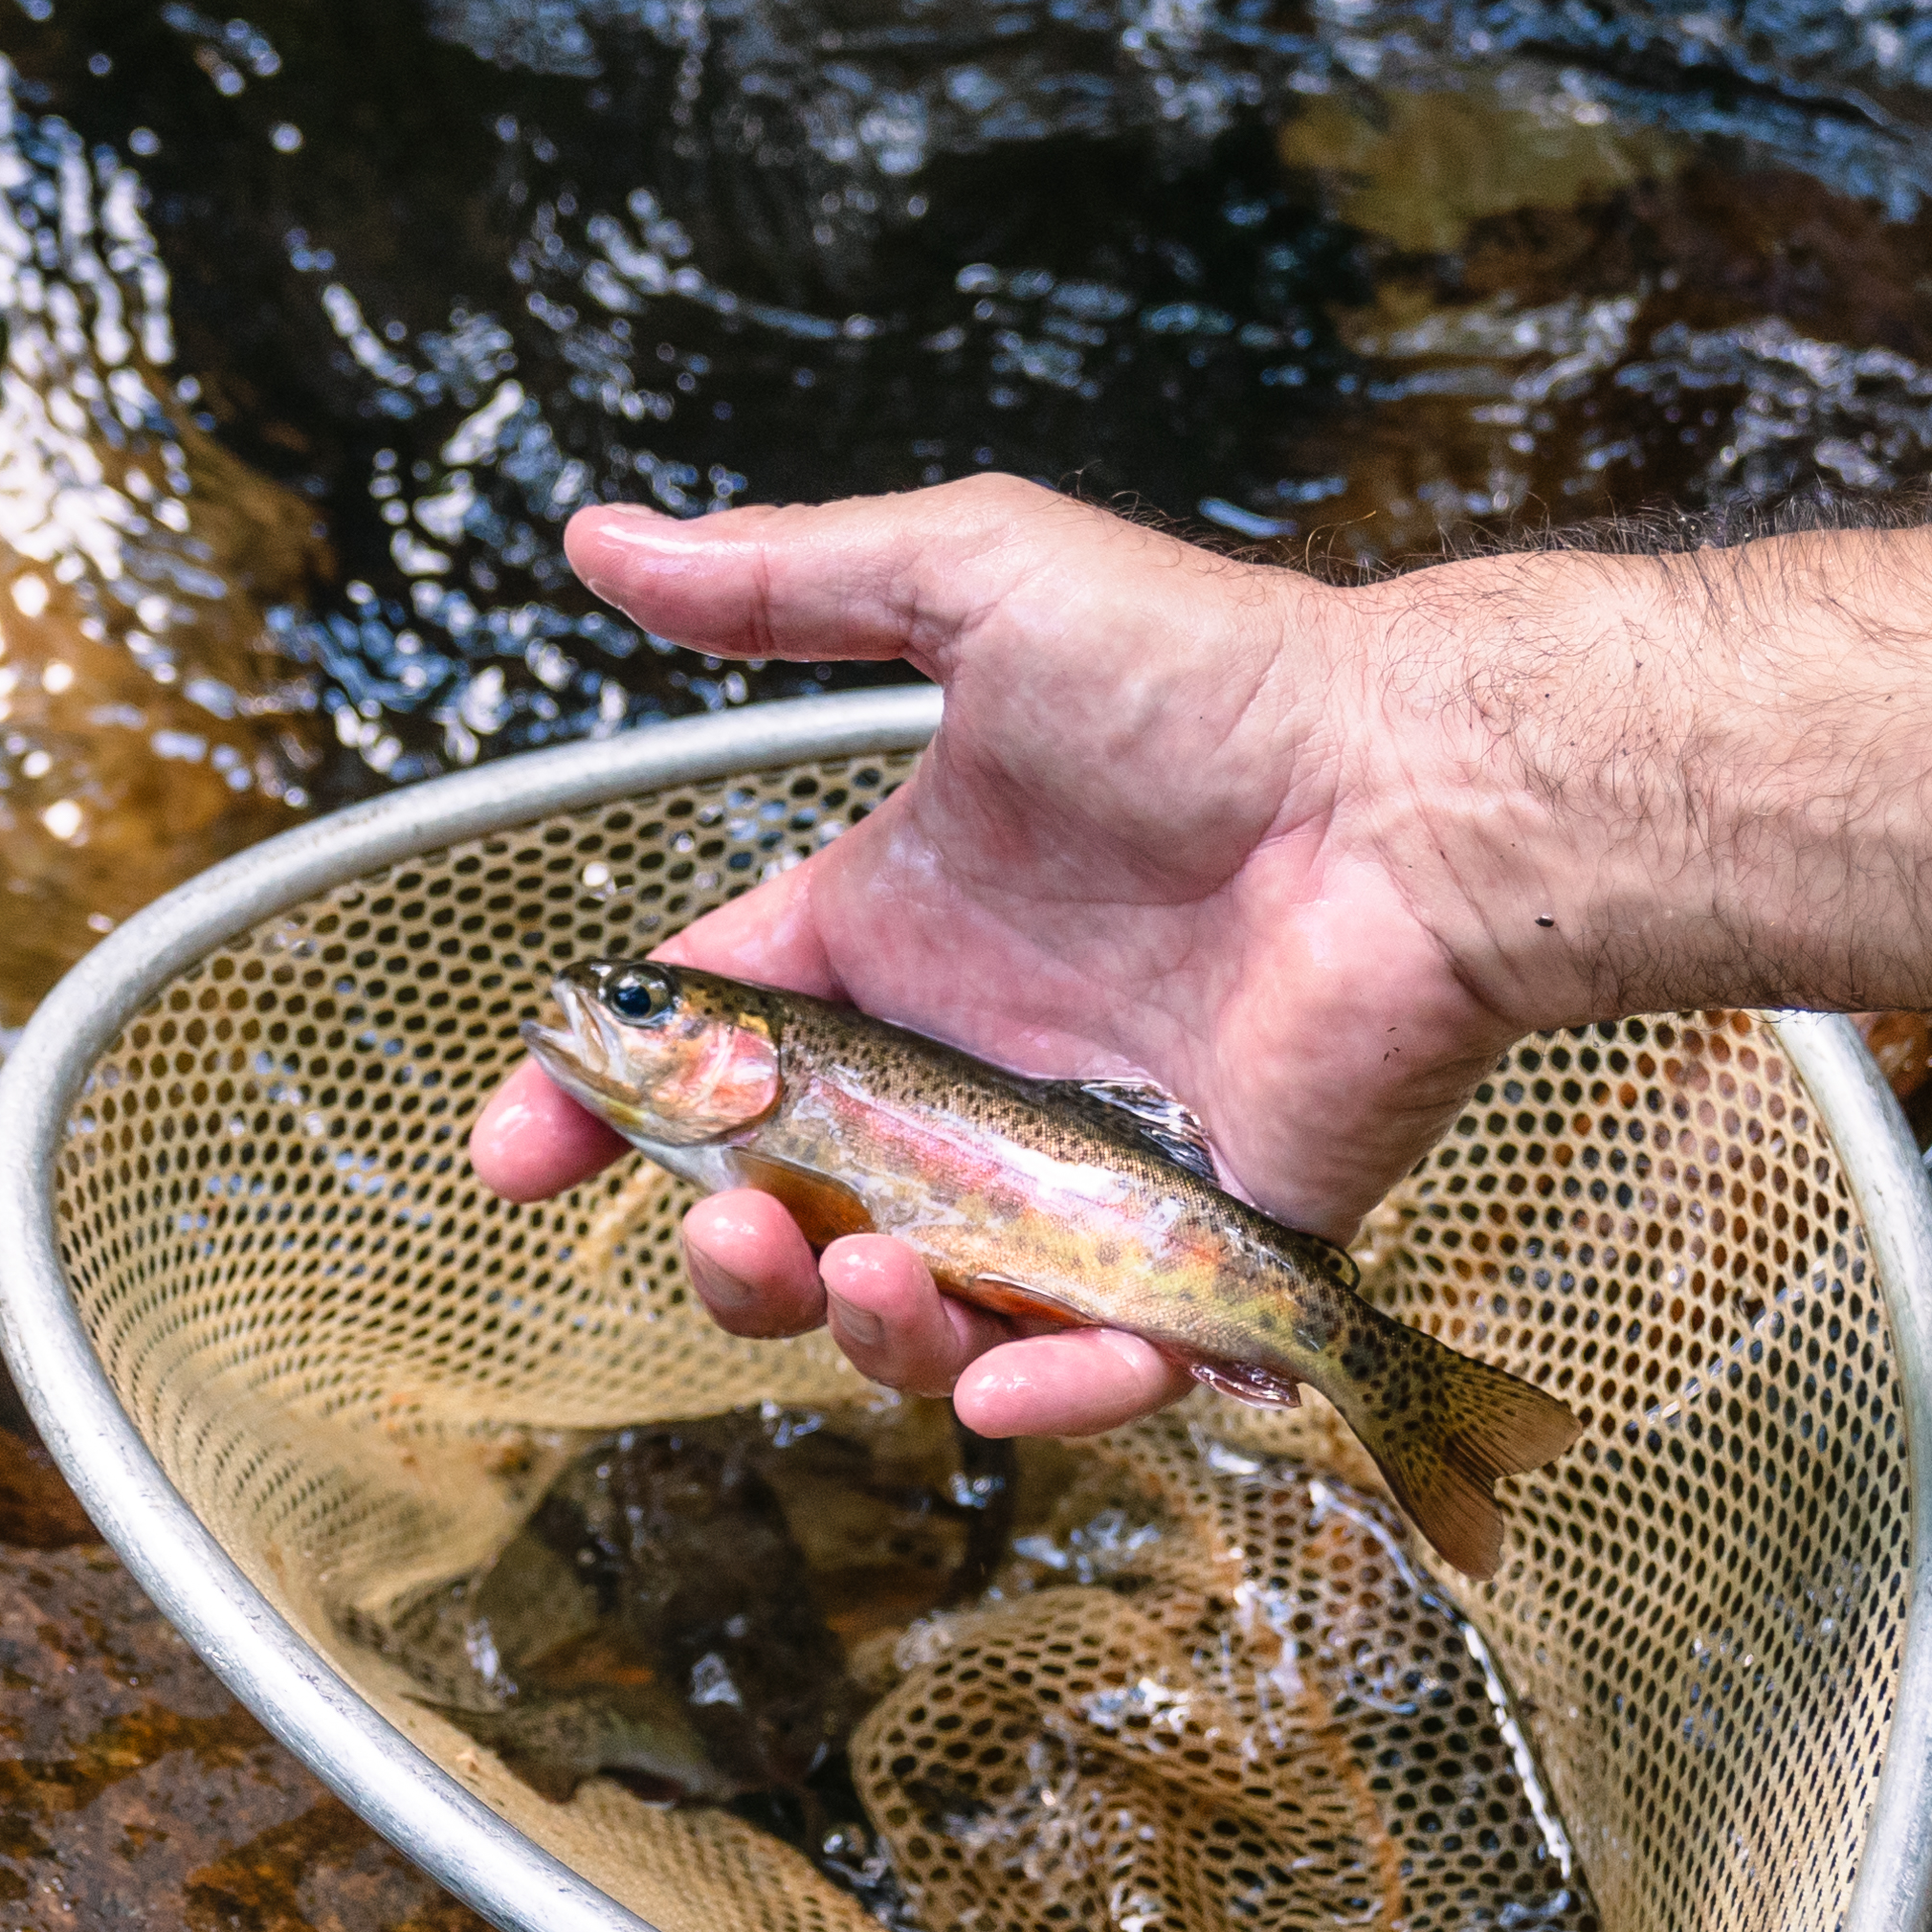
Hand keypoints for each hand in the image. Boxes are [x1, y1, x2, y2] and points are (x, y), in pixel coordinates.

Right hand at [466, 479, 1591, 1438]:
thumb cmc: (1213, 680)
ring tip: (859, 1272)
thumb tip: (596, 539)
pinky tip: (1001, 1375)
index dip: (601, 1110)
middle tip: (737, 1224)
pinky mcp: (1206, 1252)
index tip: (515, 1158)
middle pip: (795, 1218)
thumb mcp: (971, 583)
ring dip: (860, 1330)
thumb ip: (783, 583)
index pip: (714, 1052)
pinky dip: (1046, 1393)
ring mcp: (1085, 1175)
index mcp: (900, 941)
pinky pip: (1106, 1366)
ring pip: (924, 1316)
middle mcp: (976, 1075)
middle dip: (726, 1252)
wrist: (1416, 789)